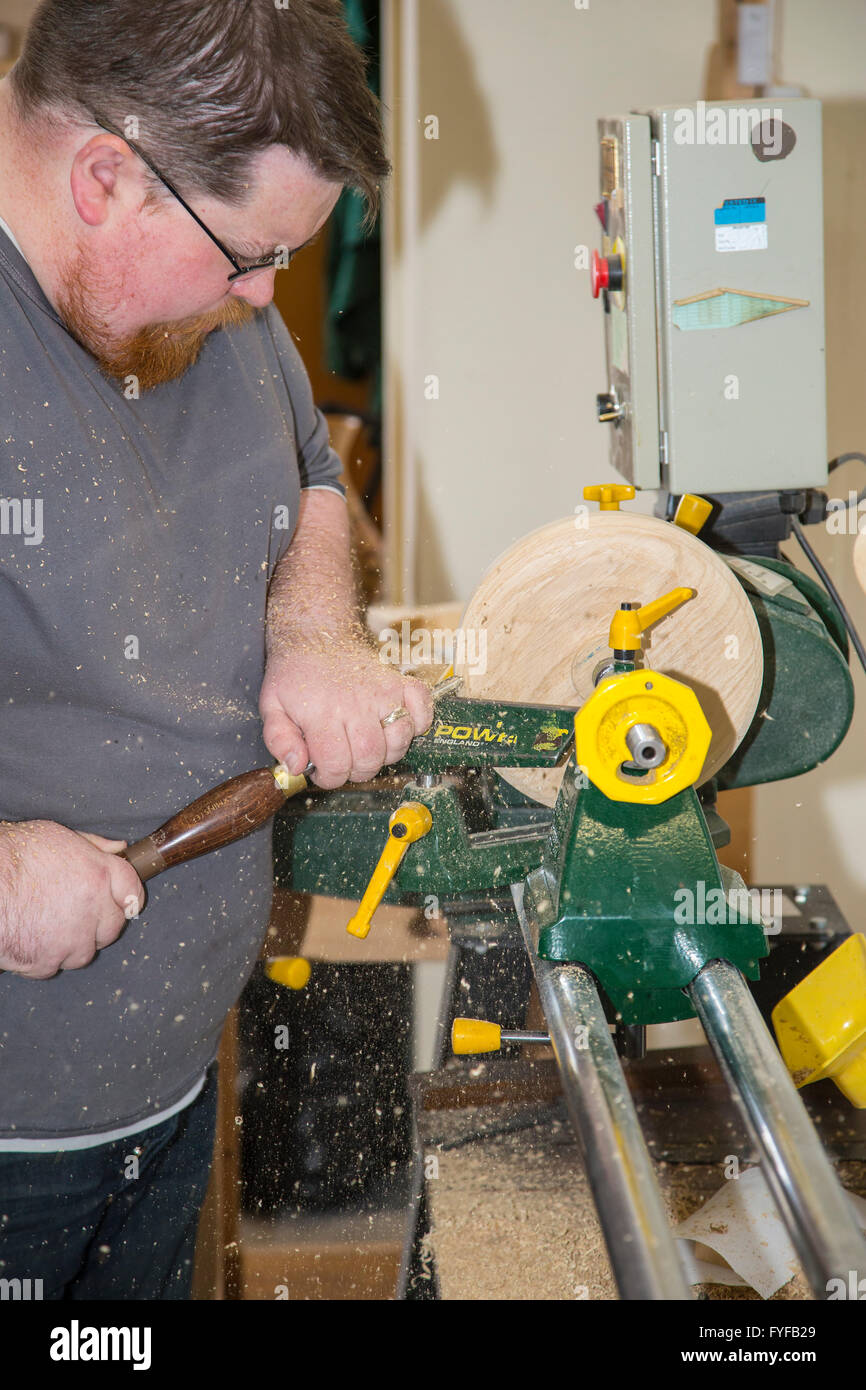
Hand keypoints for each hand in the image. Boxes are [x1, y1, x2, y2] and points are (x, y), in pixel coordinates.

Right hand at [0, 821, 145, 978]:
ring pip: (86, 952)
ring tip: (48, 924)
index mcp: (98, 875)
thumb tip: (118, 848)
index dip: (128, 897)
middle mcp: (91, 909)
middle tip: (75, 911)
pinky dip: (45, 957)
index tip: (123, 902)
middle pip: (113, 927)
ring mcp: (70, 939)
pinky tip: (31, 937)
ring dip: (73, 943)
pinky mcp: (46, 961)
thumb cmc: (12, 855)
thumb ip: (94, 845)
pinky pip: (55, 966)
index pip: (133, 892)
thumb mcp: (59, 836)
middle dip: (99, 922)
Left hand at [259, 631, 433, 788]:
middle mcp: (356, 703)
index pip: (336, 765)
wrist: (317, 633)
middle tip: (345, 759)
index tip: (323, 770)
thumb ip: (279, 740)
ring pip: (399, 742)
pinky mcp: (401, 682)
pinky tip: (394, 726)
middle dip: (356, 770)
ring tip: (366, 745)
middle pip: (370, 759)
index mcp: (322, 712)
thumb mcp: (272, 706)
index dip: (329, 777)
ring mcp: (383, 691)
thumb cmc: (296, 672)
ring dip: (385, 753)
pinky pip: (423, 712)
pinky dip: (416, 725)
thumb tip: (297, 767)